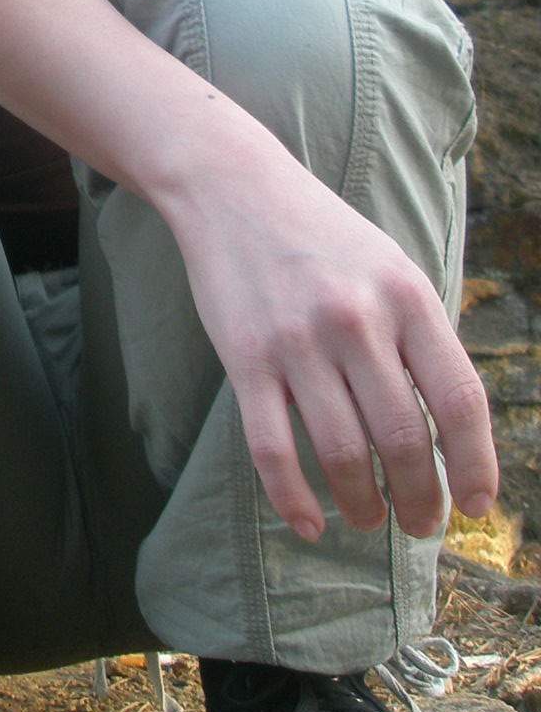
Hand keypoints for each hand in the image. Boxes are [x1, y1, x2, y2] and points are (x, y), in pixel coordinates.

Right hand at [163, 133, 497, 540]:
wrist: (234, 187)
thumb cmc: (324, 238)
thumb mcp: (391, 269)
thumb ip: (421, 339)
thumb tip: (453, 432)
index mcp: (407, 296)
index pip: (459, 401)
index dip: (476, 465)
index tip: (474, 503)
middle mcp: (357, 319)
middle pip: (403, 438)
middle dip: (419, 498)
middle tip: (421, 523)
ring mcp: (297, 340)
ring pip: (342, 452)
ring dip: (363, 504)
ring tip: (369, 520)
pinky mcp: (244, 356)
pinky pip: (272, 447)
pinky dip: (292, 497)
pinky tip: (308, 521)